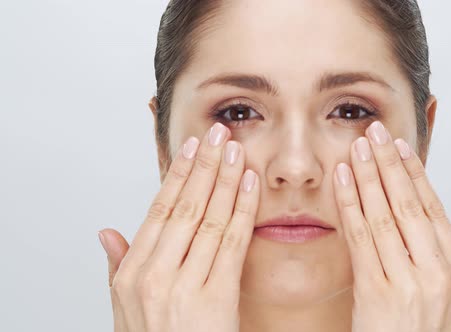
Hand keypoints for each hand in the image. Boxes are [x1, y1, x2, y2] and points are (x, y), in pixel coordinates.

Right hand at [97, 122, 259, 331]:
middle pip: (185, 207)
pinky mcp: (215, 301)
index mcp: (132, 273)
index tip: (191, 147)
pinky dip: (242, 211)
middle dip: (204, 166)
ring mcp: (184, 287)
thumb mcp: (124, 310)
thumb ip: (116, 267)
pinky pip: (232, 245)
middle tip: (218, 133)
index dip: (177, 174)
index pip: (159, 209)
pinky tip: (250, 186)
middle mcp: (154, 275)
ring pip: (209, 220)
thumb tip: (106, 232)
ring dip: (225, 180)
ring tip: (236, 151)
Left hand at [332, 121, 450, 331]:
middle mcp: (434, 273)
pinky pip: (359, 240)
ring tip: (355, 148)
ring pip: (382, 216)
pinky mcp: (374, 293)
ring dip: (367, 178)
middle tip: (374, 133)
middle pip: (408, 206)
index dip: (416, 176)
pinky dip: (348, 206)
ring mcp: (404, 282)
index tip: (401, 149)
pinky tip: (340, 182)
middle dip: (388, 165)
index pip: (435, 211)